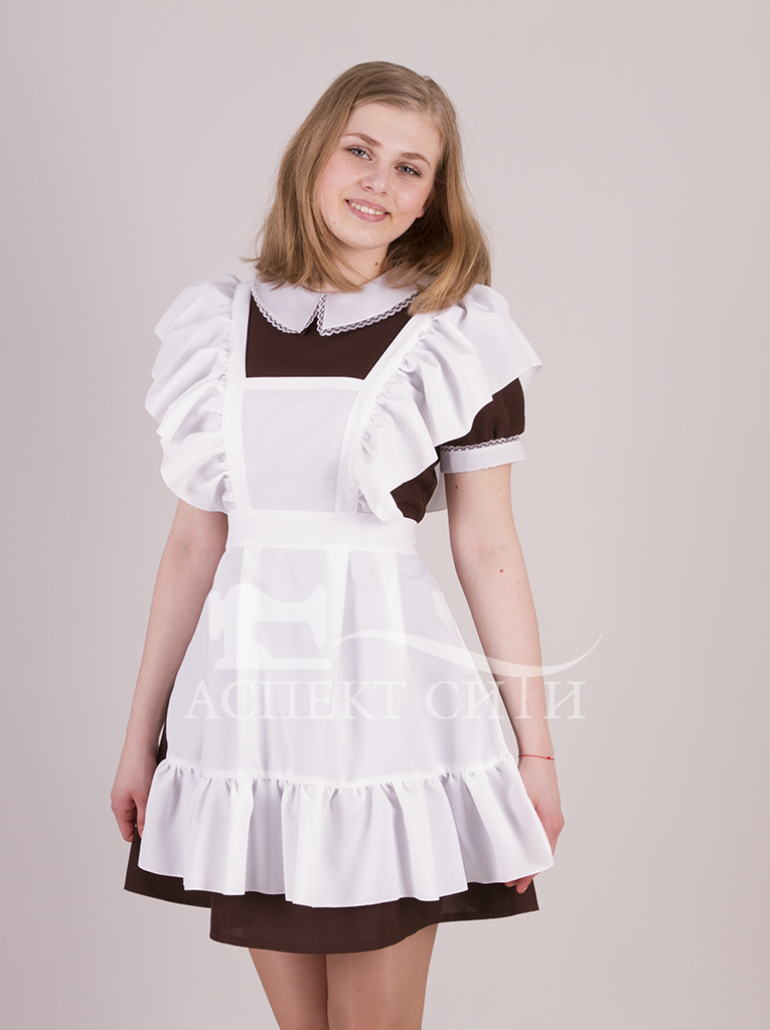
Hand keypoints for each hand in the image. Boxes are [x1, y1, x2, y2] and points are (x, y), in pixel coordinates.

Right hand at [110, 746, 157, 841]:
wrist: (141, 743)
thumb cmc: (138, 767)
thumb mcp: (144, 797)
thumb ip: (145, 818)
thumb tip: (144, 835)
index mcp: (118, 807)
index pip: (128, 832)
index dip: (140, 836)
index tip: (154, 835)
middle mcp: (120, 800)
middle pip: (134, 821)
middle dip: (146, 819)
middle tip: (158, 813)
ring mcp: (126, 790)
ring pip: (140, 807)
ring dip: (149, 806)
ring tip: (157, 796)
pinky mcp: (133, 782)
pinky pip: (142, 796)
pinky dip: (150, 795)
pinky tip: (157, 788)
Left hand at [505, 755, 564, 891]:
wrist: (539, 755)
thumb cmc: (531, 775)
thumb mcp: (520, 800)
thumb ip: (518, 822)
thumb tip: (510, 843)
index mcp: (550, 824)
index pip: (541, 858)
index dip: (529, 874)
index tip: (518, 885)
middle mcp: (556, 824)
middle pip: (544, 855)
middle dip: (529, 869)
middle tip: (511, 882)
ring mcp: (554, 818)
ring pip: (543, 846)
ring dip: (531, 857)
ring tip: (515, 868)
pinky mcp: (550, 812)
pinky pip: (543, 836)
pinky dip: (533, 846)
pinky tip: (522, 848)